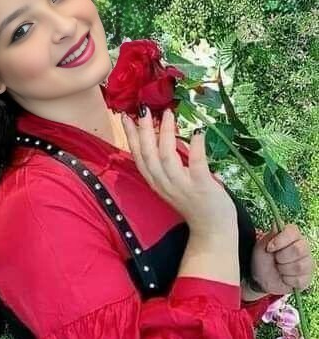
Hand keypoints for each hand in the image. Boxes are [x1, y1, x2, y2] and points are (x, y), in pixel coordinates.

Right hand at [121, 107, 237, 233]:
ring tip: (168, 114)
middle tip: (143, 109)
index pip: (138, 156)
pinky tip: (197, 132)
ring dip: (166, 134)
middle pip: (148, 154)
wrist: (212, 229)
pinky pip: (197, 165)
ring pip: (166, 158)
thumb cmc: (196, 203)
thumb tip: (171, 136)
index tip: (126, 116)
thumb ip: (171, 163)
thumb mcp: (176, 182)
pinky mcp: (201, 187)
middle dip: (144, 130)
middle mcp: (164, 183)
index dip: (131, 136)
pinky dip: (196, 148)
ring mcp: (182, 186)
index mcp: (156, 181)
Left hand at [250, 223, 315, 294]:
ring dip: (283, 269)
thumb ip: (271, 236)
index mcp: (291, 235)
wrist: (261, 279)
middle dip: (281, 257)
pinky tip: (283, 277)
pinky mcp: (307, 277)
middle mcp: (303, 246)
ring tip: (278, 268)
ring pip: (298, 266)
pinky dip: (286, 279)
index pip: (293, 232)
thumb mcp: (261, 246)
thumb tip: (276, 224)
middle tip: (275, 260)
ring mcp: (307, 262)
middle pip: (298, 249)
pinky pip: (299, 279)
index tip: (269, 248)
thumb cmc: (262, 260)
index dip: (280, 241)